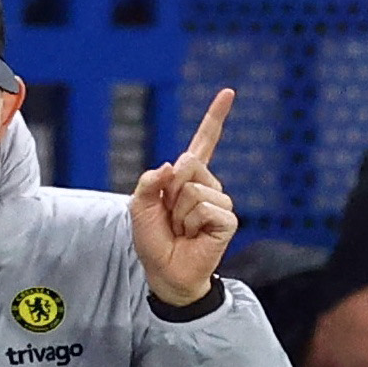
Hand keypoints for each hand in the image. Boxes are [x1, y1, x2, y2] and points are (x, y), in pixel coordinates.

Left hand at [130, 89, 238, 309]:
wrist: (165, 273)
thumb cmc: (154, 241)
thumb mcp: (138, 208)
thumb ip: (147, 183)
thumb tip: (171, 166)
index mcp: (188, 178)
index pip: (204, 143)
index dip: (215, 118)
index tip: (229, 92)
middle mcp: (208, 185)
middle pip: (188, 163)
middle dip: (168, 192)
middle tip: (170, 217)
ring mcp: (220, 201)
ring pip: (192, 190)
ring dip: (177, 214)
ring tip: (181, 230)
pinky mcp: (227, 219)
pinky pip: (204, 208)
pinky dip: (191, 223)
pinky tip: (194, 236)